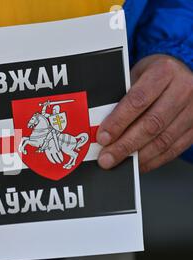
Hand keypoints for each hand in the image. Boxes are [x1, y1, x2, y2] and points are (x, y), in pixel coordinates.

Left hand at [97, 54, 192, 172]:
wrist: (180, 74)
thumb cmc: (152, 76)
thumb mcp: (135, 76)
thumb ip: (121, 98)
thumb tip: (100, 127)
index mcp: (164, 71)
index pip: (138, 100)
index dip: (118, 122)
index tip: (103, 137)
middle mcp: (184, 88)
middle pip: (151, 124)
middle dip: (125, 145)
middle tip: (107, 158)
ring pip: (164, 139)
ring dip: (138, 156)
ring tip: (119, 163)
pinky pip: (175, 148)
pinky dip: (154, 160)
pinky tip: (138, 163)